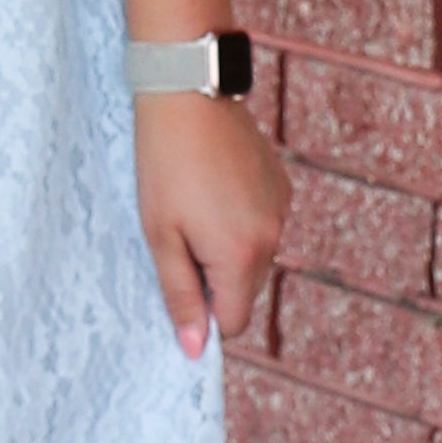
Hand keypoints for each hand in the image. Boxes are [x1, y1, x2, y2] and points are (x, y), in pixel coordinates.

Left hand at [135, 94, 288, 359]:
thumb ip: (180, 295)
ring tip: (195, 209)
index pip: (233, 321)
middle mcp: (272, 237)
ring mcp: (281, 209)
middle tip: (179, 241)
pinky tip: (213, 189)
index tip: (178, 284)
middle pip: (246, 292)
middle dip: (215, 282)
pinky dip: (241, 222)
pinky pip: (263, 225)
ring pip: (255, 258)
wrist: (189, 93)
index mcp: (240, 256)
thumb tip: (194, 349)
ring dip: (228, 251)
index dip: (203, 315)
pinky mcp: (281, 185)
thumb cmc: (164, 166)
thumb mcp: (160, 236)